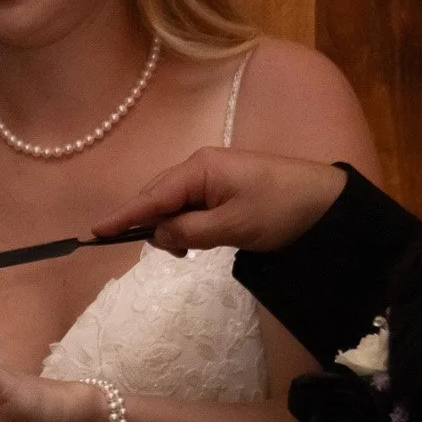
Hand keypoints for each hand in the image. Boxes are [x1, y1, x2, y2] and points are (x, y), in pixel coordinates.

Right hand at [93, 146, 347, 255]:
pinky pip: (191, 205)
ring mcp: (212, 176)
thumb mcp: (231, 227)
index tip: (94, 232)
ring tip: (188, 252)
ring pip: (174, 204)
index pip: (151, 196)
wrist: (326, 201)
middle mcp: (200, 167)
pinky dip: (187, 225)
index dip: (123, 216)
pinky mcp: (224, 187)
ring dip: (172, 228)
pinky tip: (197, 241)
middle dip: (151, 225)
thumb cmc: (279, 209)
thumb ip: (188, 232)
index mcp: (199, 169)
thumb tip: (157, 237)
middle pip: (158, 197)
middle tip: (163, 255)